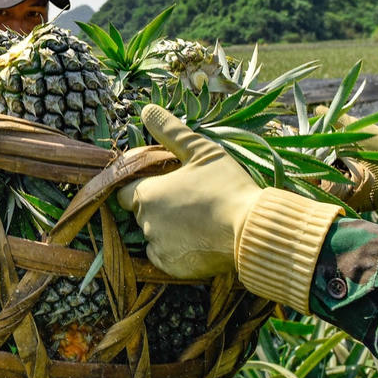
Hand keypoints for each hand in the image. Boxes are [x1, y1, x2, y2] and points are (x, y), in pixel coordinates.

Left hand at [117, 104, 255, 277]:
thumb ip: (171, 131)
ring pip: (152, 234)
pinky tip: (199, 237)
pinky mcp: (171, 267)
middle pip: (140, 212)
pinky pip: (164, 255)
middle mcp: (145, 222)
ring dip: (166, 226)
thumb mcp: (202, 150)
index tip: (164, 182)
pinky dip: (176, 248)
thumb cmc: (227, 185)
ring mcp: (157, 246)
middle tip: (188, 198)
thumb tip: (147, 109)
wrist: (252, 230)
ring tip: (197, 218)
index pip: (124, 190)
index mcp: (146, 193)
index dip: (141, 184)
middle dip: (157, 205)